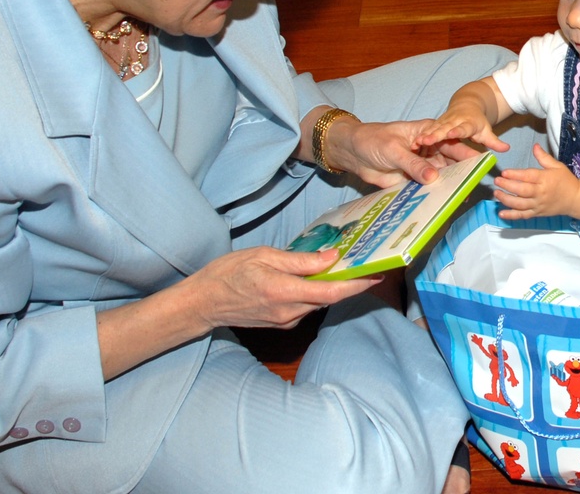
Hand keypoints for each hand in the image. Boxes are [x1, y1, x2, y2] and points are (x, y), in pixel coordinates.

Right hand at [193, 246, 379, 330]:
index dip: (356, 285)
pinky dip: (317, 293)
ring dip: (335, 288)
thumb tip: (330, 258)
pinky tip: (320, 278)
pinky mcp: (282, 323)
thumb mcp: (263, 256)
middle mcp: (289, 312)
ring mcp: (285, 320)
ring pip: (319, 303)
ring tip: (349, 267)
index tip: (375, 274)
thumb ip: (299, 260)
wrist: (204, 303)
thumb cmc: (228, 274)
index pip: (330, 292)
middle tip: (369, 265)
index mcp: (284, 292)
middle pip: (329, 299)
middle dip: (351, 283)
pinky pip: (307, 306)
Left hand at [330, 118, 482, 186]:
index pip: (452, 143)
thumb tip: (434, 177)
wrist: (351, 151)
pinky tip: (443, 205)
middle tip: (474, 187)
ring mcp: (421, 166)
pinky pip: (426, 189)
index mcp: (428, 134)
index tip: (482, 165)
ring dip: (449, 187)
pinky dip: (434, 196)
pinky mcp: (412, 181)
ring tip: (462, 199)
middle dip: (462, 174)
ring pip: (441, 177)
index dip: (468, 153)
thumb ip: (413, 164)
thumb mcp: (393, 149)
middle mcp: (429, 150)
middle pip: (451, 163)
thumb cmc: (372, 140)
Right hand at [413, 104, 508, 152]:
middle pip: (443, 128)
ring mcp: (443, 122)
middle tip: (425, 140)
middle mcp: (453, 121)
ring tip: (416, 143)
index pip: (462, 128)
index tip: (451, 133)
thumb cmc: (476, 121)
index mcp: (467, 123)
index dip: (456, 131)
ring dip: (424, 136)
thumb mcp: (486, 130)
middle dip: (434, 134)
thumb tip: (506, 149)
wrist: (466, 103)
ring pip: (432, 129)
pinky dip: (420, 136)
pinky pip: (427, 130)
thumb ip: (494, 141)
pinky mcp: (436, 124)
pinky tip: (412, 143)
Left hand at [493, 143, 578, 218]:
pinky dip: (512, 216)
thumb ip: (544, 157)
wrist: (576, 199)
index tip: (504, 172)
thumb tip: (534, 146)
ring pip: (521, 204)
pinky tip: (501, 213)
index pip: (528, 176)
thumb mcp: (557, 166)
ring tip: (497, 193)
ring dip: (507, 200)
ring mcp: (539, 205)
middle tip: (496, 181)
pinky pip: (523, 216)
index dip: (515, 174)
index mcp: (545, 179)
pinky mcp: (537, 213)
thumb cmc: (566, 181)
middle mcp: (541, 193)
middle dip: (508, 186)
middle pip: (522, 191)